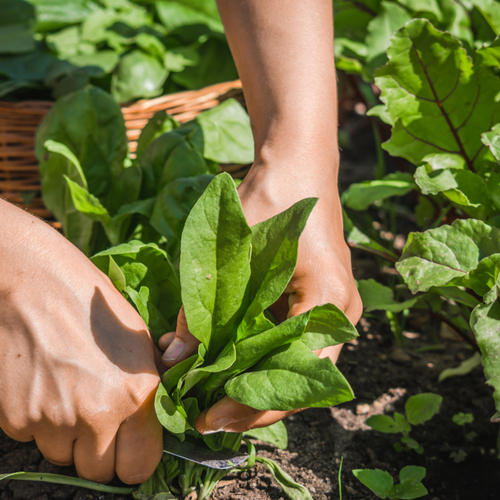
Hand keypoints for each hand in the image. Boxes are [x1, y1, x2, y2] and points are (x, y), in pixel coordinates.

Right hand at [0, 200, 162, 483]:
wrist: (29, 280)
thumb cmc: (89, 301)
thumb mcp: (137, 336)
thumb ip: (151, 381)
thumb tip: (158, 408)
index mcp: (136, 394)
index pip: (141, 466)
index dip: (135, 457)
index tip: (130, 444)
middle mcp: (97, 415)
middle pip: (99, 472)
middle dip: (100, 451)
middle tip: (98, 418)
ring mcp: (52, 420)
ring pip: (63, 457)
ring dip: (68, 437)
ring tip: (67, 390)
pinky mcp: (15, 419)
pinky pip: (34, 437)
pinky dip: (39, 421)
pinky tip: (43, 383)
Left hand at [160, 0, 362, 434]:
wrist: (297, 165)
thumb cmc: (274, 195)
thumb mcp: (235, 246)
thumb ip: (206, 302)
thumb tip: (176, 357)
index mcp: (329, 302)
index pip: (297, 376)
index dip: (254, 405)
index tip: (210, 417)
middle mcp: (338, 316)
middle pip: (296, 379)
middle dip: (248, 401)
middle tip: (201, 413)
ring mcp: (328, 311)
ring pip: (290, 365)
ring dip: (248, 380)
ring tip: (204, 393)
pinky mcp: (311, 304)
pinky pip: (285, 344)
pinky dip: (252, 357)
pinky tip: (218, 360)